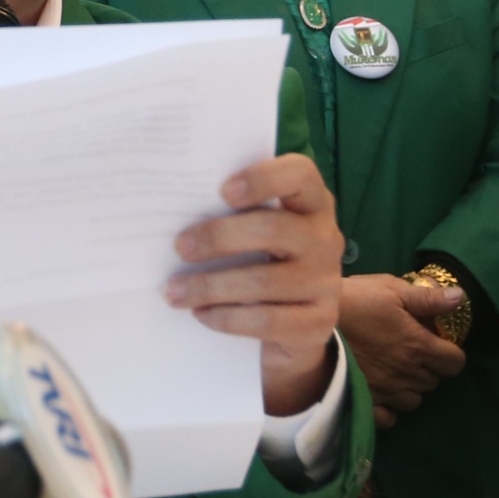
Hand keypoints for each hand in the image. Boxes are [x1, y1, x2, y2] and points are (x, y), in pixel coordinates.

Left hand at [169, 154, 342, 416]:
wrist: (299, 316)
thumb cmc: (262, 255)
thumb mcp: (255, 227)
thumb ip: (230, 211)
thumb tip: (173, 209)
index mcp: (310, 201)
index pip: (300, 175)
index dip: (263, 179)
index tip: (223, 191)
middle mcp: (324, 237)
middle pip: (272, 229)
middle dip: (218, 237)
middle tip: (179, 247)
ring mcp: (326, 282)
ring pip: (263, 281)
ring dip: (210, 287)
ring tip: (174, 292)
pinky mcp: (318, 322)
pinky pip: (268, 321)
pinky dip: (228, 319)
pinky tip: (202, 315)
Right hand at [338, 274, 467, 427]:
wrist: (311, 323)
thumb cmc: (354, 301)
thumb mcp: (391, 289)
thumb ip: (428, 298)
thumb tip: (460, 298)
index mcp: (419, 346)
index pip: (455, 363)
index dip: (450, 353)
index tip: (436, 343)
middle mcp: (407, 374)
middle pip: (434, 381)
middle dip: (429, 368)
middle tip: (411, 352)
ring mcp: (387, 392)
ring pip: (414, 400)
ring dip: (410, 387)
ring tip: (395, 371)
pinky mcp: (366, 402)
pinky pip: (389, 418)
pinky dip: (390, 409)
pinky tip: (382, 393)